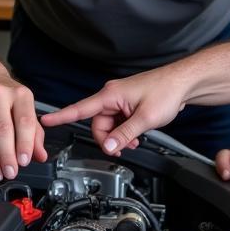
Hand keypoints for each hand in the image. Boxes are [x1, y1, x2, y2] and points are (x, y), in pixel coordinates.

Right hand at [0, 70, 46, 179]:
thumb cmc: (6, 97)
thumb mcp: (25, 108)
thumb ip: (35, 134)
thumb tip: (41, 156)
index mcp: (19, 94)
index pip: (24, 122)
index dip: (25, 144)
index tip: (24, 161)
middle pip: (2, 131)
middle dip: (6, 157)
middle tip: (10, 172)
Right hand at [39, 68, 187, 154]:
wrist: (183, 83)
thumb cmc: (166, 92)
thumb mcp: (144, 119)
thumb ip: (123, 135)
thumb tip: (108, 147)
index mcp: (111, 95)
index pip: (80, 108)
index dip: (61, 116)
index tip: (45, 120)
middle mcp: (112, 95)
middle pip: (98, 124)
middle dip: (109, 138)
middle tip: (124, 146)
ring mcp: (121, 99)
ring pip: (109, 125)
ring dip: (119, 136)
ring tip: (135, 140)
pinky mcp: (129, 103)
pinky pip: (119, 121)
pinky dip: (125, 130)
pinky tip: (136, 135)